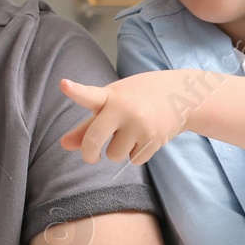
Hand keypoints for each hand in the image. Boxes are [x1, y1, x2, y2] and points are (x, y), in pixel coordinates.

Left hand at [58, 72, 192, 165]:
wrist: (180, 95)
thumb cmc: (137, 98)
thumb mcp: (112, 103)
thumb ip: (87, 126)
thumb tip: (63, 145)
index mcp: (110, 96)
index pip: (89, 95)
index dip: (75, 91)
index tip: (64, 84)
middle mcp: (123, 109)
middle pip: (93, 142)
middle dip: (90, 154)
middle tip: (93, 156)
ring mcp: (140, 125)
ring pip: (114, 155)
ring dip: (119, 151)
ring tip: (132, 131)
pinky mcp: (154, 139)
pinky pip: (134, 160)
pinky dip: (137, 154)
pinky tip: (146, 136)